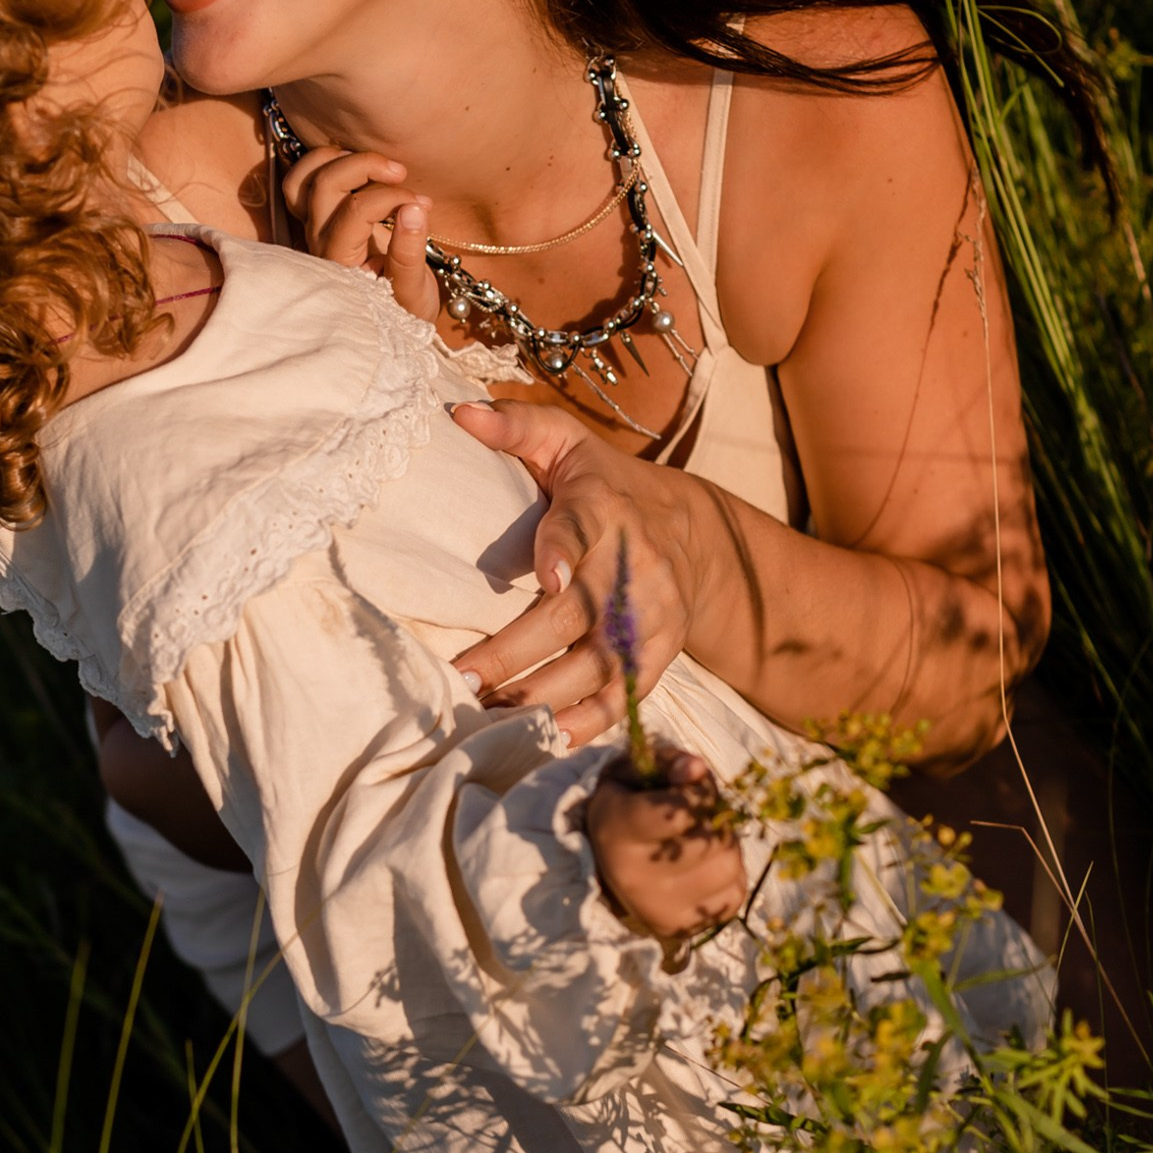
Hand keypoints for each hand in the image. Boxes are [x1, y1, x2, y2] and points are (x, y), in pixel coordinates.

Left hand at [280, 144, 439, 322]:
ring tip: (375, 165)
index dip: (392, 197)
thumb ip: (410, 253)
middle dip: (365, 166)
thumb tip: (414, 208)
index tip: (422, 205)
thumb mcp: (413, 292)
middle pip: (324, 185)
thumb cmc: (403, 313)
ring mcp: (312, 232)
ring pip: (303, 180)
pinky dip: (324, 164)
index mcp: (340, 264)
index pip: (356, 210)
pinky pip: (301, 185)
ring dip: (338, 159)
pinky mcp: (316, 223)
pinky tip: (357, 167)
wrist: (389, 328)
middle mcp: (318, 245)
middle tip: (401, 172)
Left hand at [450, 402, 707, 745]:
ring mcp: (652, 616)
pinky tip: (545, 740)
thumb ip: (515, 426)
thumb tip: (461, 412)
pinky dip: (588, 723)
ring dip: (543, 696)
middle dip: (518, 652)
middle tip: (463, 679)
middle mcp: (632, 565)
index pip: (583, 528)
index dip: (565, 551)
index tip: (547, 577)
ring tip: (486, 717)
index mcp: (601, 507)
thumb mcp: (564, 442)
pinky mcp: (661, 653)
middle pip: (575, 616)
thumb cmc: (602, 484)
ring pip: (598, 666)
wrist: (692, 531)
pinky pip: (625, 696)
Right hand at [585, 753, 746, 952]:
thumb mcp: (635, 772)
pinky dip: (728, 877)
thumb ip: (668, 762)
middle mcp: (634, 878)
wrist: (600, 864)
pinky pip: (733, 895)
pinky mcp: (680, 928)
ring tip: (702, 842)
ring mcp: (657, 909)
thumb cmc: (624, 806)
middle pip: (713, 842)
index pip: (682, 812)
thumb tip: (696, 770)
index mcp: (617, 831)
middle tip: (698, 818)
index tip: (690, 791)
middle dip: (715, 821)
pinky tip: (704, 868)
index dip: (699, 795)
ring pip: (729, 868)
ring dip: (726, 848)